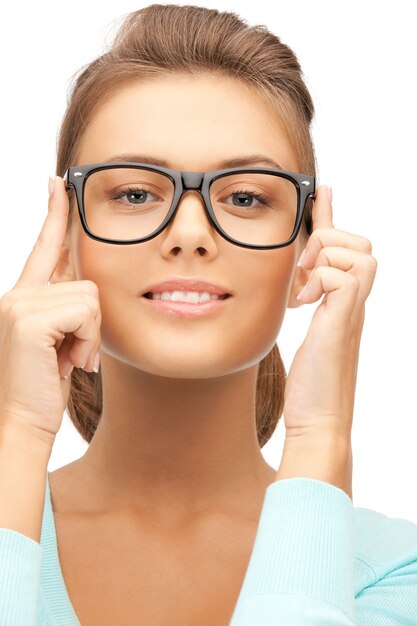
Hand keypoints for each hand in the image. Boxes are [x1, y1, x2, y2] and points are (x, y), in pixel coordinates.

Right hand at [0, 176, 101, 443]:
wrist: (23, 422)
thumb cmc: (46, 384)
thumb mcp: (61, 341)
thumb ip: (68, 310)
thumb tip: (87, 289)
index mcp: (24, 296)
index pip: (44, 246)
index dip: (54, 214)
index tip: (58, 183)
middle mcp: (17, 293)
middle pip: (85, 279)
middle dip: (90, 322)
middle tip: (72, 354)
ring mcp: (19, 303)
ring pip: (90, 297)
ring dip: (90, 336)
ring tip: (68, 359)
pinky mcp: (27, 317)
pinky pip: (86, 311)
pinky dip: (88, 341)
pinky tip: (70, 362)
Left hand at [276, 185, 376, 496]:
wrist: (318, 417)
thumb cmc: (310, 382)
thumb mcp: (303, 332)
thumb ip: (304, 304)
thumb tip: (292, 284)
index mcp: (344, 301)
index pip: (343, 247)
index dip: (330, 217)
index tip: (321, 191)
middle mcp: (355, 301)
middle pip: (361, 243)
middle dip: (329, 244)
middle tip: (303, 276)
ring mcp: (353, 309)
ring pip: (356, 252)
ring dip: (323, 261)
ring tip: (304, 292)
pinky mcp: (345, 319)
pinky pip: (340, 274)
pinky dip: (317, 280)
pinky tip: (304, 303)